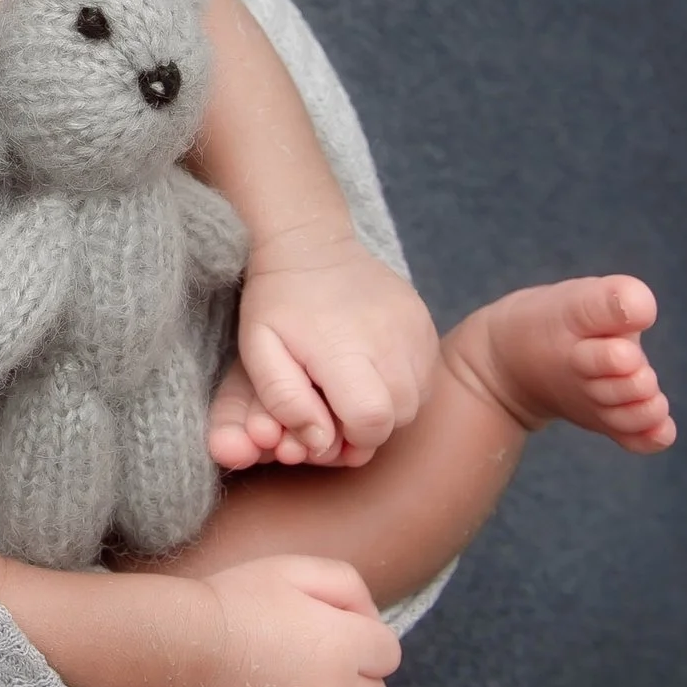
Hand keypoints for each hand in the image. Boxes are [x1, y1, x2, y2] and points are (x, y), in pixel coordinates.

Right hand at [185, 556, 401, 686]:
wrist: (183, 645)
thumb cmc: (236, 600)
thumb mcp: (294, 568)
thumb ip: (347, 585)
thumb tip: (370, 619)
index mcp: (349, 645)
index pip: (388, 655)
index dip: (360, 642)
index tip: (328, 635)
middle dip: (351, 685)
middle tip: (309, 669)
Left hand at [211, 235, 438, 468]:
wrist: (309, 244)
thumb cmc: (277, 302)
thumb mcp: (259, 351)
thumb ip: (285, 401)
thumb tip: (320, 443)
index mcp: (343, 349)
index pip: (372, 422)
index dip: (351, 437)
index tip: (329, 423)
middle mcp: (390, 339)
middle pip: (400, 416)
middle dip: (369, 425)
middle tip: (338, 404)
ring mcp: (415, 327)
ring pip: (418, 399)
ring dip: (389, 406)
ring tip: (354, 383)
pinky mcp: (426, 320)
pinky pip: (427, 374)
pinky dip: (405, 383)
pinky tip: (373, 366)